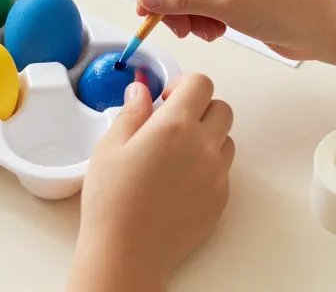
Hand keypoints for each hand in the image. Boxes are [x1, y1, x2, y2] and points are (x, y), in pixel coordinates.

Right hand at [68, 75, 233, 291]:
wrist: (128, 252)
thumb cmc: (112, 201)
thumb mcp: (110, 146)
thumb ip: (132, 112)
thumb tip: (141, 90)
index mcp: (175, 126)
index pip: (201, 83)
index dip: (183, 84)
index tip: (165, 98)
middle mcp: (204, 146)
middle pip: (221, 108)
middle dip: (199, 108)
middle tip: (171, 123)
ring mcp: (217, 174)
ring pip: (226, 139)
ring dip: (207, 136)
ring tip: (175, 154)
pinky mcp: (220, 199)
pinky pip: (223, 170)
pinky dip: (207, 166)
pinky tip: (178, 181)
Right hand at [137, 0, 335, 59]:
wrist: (322, 29)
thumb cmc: (284, 8)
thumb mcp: (227, 3)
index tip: (145, 7)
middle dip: (169, 0)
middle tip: (177, 29)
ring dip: (185, 14)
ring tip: (203, 33)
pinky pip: (198, 0)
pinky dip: (199, 18)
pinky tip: (216, 31)